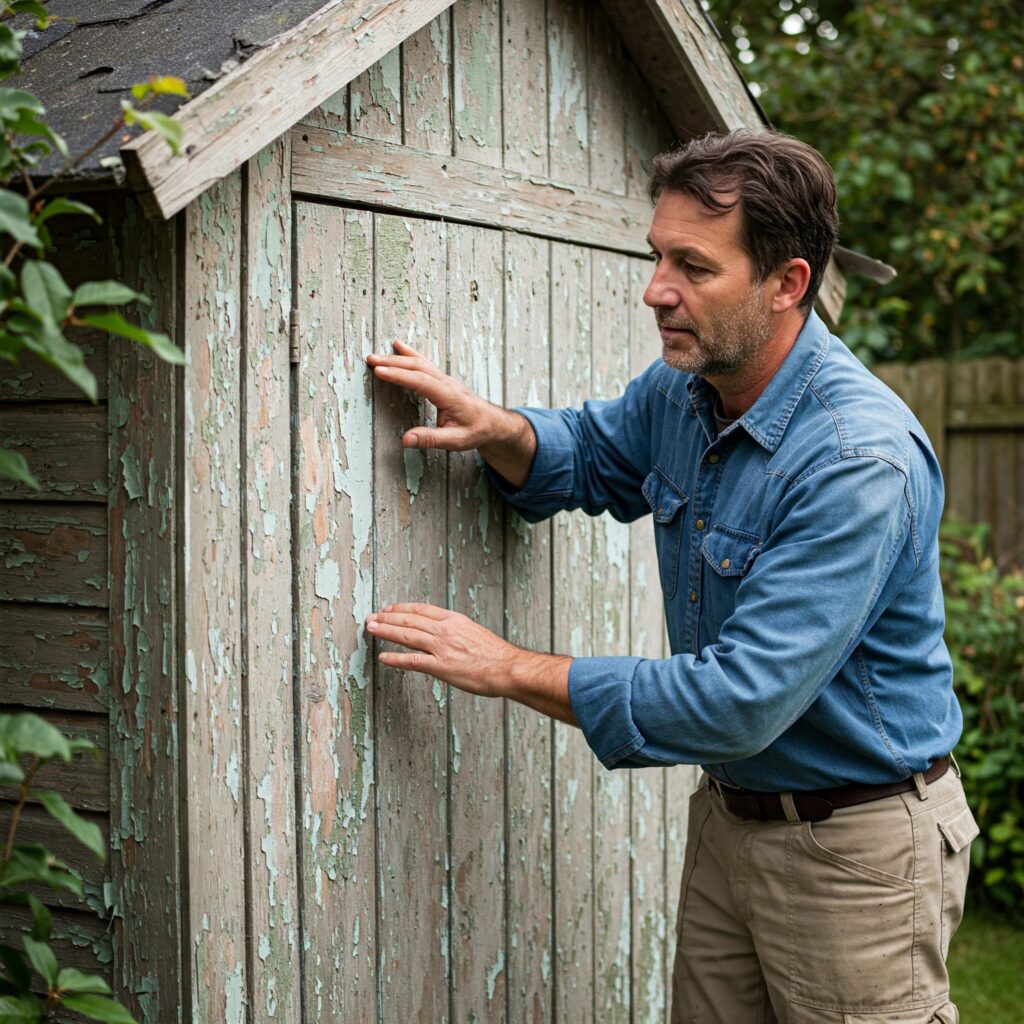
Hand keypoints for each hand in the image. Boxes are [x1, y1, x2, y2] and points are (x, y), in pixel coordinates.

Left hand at [365, 602, 576, 723]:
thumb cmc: (497, 656)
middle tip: (371, 617)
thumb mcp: (476, 634)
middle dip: (388, 617)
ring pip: (407, 635)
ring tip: (371, 629)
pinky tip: (383, 658)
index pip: (422, 609)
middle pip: (410, 619)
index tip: (389, 608)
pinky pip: (412, 661)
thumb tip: (447, 636)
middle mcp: (445, 630)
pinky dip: (395, 658)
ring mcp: (442, 647)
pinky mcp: (441, 666)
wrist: (509, 668)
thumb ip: (458, 633)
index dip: (402, 608)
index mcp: (455, 620)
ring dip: (386, 631)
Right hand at [367, 340, 536, 486]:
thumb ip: (430, 439)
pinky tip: (398, 346)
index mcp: (449, 396)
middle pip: (417, 367)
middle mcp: (446, 383)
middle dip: (392, 362)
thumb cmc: (476, 431)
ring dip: (397, 358)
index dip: (399, 375)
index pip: (421, 381)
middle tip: (370, 360)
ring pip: (419, 363)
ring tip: (375, 355)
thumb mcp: (456, 441)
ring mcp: (444, 379)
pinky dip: (409, 354)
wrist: (493, 423)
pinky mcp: (442, 380)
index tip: (379, 371)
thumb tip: (405, 440)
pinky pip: (424, 363)